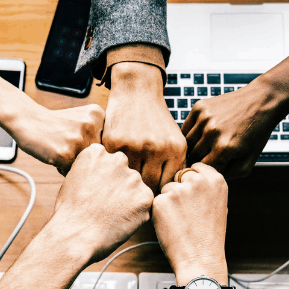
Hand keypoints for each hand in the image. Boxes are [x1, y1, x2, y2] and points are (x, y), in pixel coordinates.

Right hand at [13, 104, 104, 173]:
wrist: (27, 119)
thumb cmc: (55, 123)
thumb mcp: (81, 118)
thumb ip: (98, 133)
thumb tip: (114, 162)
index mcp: (98, 114)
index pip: (106, 143)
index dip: (91, 146)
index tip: (77, 138)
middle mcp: (91, 125)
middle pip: (98, 155)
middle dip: (84, 156)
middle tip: (67, 144)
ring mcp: (78, 140)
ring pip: (86, 165)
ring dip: (73, 163)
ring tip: (60, 149)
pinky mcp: (65, 154)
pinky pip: (71, 171)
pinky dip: (62, 168)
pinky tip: (54, 154)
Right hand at [49, 144, 154, 261]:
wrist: (75, 235)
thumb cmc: (69, 212)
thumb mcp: (73, 179)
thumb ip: (92, 170)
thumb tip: (103, 175)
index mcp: (97, 152)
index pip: (108, 163)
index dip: (102, 180)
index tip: (94, 193)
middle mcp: (117, 159)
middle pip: (124, 173)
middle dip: (118, 187)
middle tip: (104, 206)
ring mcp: (133, 178)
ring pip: (135, 189)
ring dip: (128, 200)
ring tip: (110, 216)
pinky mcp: (145, 197)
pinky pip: (144, 205)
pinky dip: (136, 214)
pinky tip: (119, 221)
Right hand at [103, 62, 186, 192]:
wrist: (137, 91)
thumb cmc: (156, 120)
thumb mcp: (174, 140)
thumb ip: (174, 166)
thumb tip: (170, 197)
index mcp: (175, 149)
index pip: (167, 186)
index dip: (159, 193)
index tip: (152, 194)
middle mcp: (157, 148)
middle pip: (149, 186)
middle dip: (143, 191)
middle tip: (136, 192)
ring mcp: (134, 145)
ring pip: (130, 179)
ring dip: (126, 182)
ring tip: (125, 183)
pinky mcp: (114, 142)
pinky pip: (114, 167)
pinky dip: (114, 170)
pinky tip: (114, 169)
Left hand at [152, 163, 228, 285]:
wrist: (200, 259)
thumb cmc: (209, 236)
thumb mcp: (218, 205)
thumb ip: (206, 187)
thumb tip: (191, 175)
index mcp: (215, 180)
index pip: (196, 167)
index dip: (191, 181)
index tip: (193, 194)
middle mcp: (197, 181)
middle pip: (179, 176)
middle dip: (179, 189)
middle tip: (187, 212)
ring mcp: (178, 190)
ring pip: (166, 189)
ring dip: (169, 201)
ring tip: (181, 221)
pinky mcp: (161, 201)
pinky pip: (156, 202)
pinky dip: (160, 213)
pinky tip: (171, 226)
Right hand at [182, 81, 283, 178]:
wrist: (261, 100)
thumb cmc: (257, 132)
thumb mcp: (249, 160)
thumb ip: (230, 175)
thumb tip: (209, 179)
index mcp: (224, 148)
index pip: (203, 170)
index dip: (207, 172)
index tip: (211, 170)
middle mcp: (212, 132)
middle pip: (193, 157)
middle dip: (199, 161)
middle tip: (208, 159)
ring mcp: (204, 118)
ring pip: (186, 143)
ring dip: (193, 148)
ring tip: (205, 148)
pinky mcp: (199, 107)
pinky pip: (185, 128)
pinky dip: (190, 134)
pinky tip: (201, 135)